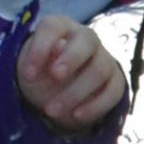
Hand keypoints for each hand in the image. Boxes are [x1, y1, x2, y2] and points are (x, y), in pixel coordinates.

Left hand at [17, 14, 126, 130]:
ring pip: (100, 70)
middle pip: (88, 40)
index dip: (41, 47)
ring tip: (52, 111)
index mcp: (61, 27)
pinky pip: (113, 92)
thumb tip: (60, 45)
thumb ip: (39, 56)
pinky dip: (95, 106)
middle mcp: (86, 38)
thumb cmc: (40, 75)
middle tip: (54, 77)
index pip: (53, 27)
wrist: (54, 96)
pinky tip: (76, 116)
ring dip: (75, 92)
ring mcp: (104, 58)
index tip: (28, 74)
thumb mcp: (30, 68)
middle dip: (71, 59)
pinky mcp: (115, 81)